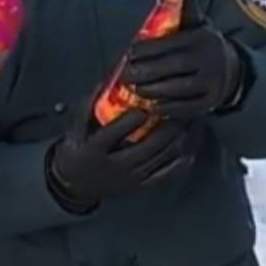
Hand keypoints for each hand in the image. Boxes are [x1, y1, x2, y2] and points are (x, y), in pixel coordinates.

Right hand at [49, 103, 197, 206]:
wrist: (75, 183)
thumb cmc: (78, 149)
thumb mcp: (76, 126)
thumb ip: (90, 104)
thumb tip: (108, 79)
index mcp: (94, 150)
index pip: (113, 134)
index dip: (130, 121)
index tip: (143, 107)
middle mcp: (114, 167)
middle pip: (146, 146)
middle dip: (166, 127)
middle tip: (178, 108)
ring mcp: (129, 178)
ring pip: (159, 159)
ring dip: (177, 139)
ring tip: (188, 122)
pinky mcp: (139, 186)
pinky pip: (165, 176)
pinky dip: (179, 163)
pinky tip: (189, 149)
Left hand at [119, 0, 240, 120]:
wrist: (234, 71)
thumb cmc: (205, 45)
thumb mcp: (199, 24)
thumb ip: (184, 7)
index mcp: (201, 39)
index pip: (169, 44)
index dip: (147, 49)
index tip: (129, 52)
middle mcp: (208, 61)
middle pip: (171, 68)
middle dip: (144, 72)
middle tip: (125, 74)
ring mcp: (210, 84)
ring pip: (176, 90)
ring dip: (151, 91)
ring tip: (134, 90)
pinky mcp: (209, 103)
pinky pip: (184, 108)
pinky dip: (164, 108)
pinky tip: (150, 105)